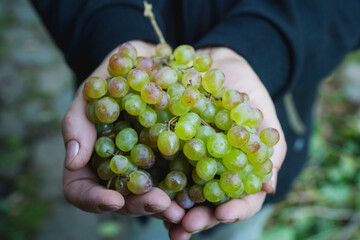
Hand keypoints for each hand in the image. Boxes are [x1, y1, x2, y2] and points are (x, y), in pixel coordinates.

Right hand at [62, 41, 184, 221]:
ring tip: (180, 208)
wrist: (152, 61)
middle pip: (120, 201)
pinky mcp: (170, 162)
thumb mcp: (94, 88)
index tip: (114, 199)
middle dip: (138, 205)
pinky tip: (197, 197)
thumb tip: (73, 162)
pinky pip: (175, 183)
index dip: (94, 200)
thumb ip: (78, 121)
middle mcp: (117, 169)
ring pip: (148, 197)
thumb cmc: (117, 73)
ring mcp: (144, 168)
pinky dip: (184, 194)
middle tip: (160, 203)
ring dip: (164, 207)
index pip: (81, 190)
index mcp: (91, 158)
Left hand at [165, 47, 286, 239]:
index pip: (243, 200)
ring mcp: (191, 163)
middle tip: (185, 225)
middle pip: (210, 205)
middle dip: (200, 218)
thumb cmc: (248, 91)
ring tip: (165, 220)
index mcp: (239, 171)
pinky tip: (143, 191)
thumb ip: (269, 148)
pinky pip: (160, 168)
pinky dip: (153, 181)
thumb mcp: (264, 115)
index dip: (235, 209)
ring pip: (184, 194)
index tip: (223, 213)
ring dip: (173, 210)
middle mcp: (214, 173)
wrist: (220, 66)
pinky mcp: (169, 148)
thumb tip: (269, 186)